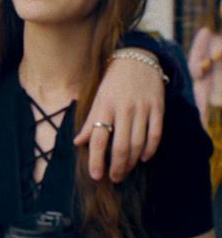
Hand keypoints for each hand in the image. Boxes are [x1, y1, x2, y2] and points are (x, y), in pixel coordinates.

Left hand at [74, 49, 164, 182]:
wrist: (137, 59)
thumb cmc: (113, 83)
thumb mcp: (98, 99)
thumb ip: (91, 122)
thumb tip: (78, 142)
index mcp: (105, 107)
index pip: (99, 139)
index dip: (97, 160)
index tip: (96, 176)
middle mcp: (124, 109)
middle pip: (121, 146)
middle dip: (117, 167)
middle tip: (114, 178)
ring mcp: (142, 108)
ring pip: (139, 144)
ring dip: (132, 162)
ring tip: (126, 170)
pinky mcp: (158, 107)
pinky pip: (155, 134)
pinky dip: (150, 149)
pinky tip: (144, 158)